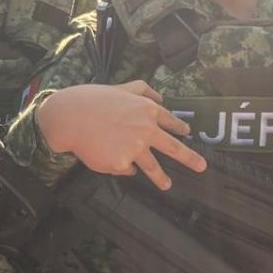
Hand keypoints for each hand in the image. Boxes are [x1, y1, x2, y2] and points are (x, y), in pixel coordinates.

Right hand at [37, 80, 207, 189]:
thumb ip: (143, 90)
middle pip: (174, 148)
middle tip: (202, 167)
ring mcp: (135, 149)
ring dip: (162, 178)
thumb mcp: (121, 87)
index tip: (187, 133)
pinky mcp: (121, 163)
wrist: (70, 117)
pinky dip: (122, 165)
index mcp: (148, 111)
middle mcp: (146, 130)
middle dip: (190, 158)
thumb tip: (161, 98)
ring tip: (167, 185)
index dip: (180, 128)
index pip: (170, 122)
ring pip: (153, 167)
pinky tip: (109, 157)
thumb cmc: (93, 100)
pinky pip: (126, 168)